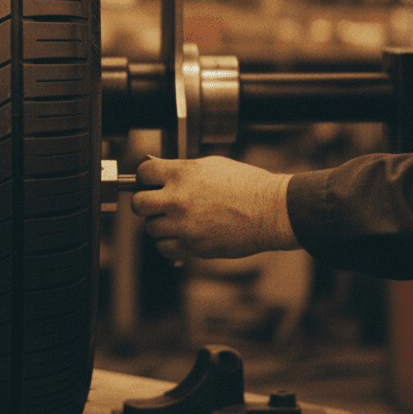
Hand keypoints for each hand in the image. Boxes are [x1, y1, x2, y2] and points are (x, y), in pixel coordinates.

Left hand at [131, 155, 297, 261]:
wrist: (272, 211)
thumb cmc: (247, 185)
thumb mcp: (211, 165)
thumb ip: (182, 170)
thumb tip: (161, 174)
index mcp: (181, 174)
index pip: (143, 173)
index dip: (146, 177)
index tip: (150, 181)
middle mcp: (178, 199)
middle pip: (139, 204)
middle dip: (145, 203)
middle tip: (157, 203)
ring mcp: (184, 225)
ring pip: (150, 228)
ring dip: (159, 224)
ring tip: (175, 219)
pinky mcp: (193, 246)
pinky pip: (164, 248)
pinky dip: (168, 243)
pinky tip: (179, 235)